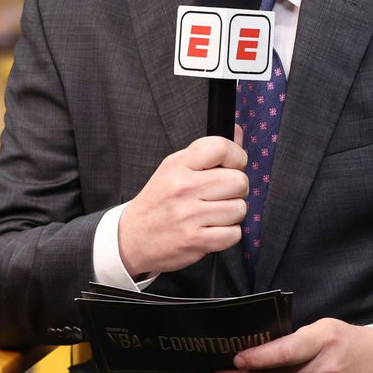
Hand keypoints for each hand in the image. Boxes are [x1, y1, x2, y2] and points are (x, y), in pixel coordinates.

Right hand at [118, 135, 247, 277]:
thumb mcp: (175, 168)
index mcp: (178, 165)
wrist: (132, 237)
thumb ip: (208, 152)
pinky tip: (212, 229)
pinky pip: (234, 234)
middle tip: (223, 194)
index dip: (237, 157)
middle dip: (237, 189)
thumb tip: (237, 132)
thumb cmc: (158, 201)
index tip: (234, 165)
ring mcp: (189, 216)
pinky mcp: (195, 241)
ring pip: (239, 209)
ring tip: (214, 213)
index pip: (221, 147)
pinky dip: (228, 234)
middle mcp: (183, 188)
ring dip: (232, 213)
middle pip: (239, 181)